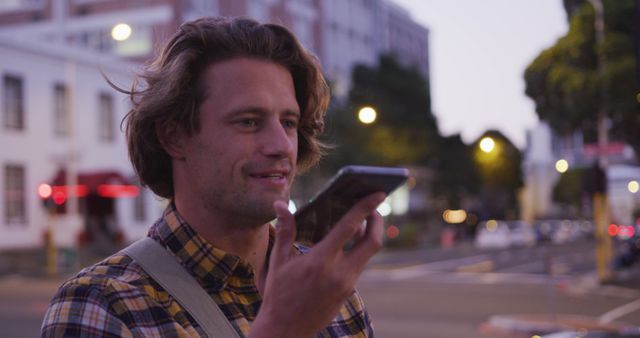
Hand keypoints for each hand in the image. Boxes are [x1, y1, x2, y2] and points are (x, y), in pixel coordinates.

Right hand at [248, 193, 384, 337]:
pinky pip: (358, 267)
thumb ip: (285, 230)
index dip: (366, 207)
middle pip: (372, 242)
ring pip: (366, 254)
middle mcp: (339, 273)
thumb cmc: (278, 294)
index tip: (378, 193)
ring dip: (366, 236)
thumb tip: (280, 204)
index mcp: (321, 261)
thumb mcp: (279, 261)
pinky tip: (347, 246)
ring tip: (358, 223)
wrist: (285, 330)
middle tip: (374, 207)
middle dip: (377, 221)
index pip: (350, 227)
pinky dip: (356, 252)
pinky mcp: (348, 294)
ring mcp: (347, 285)